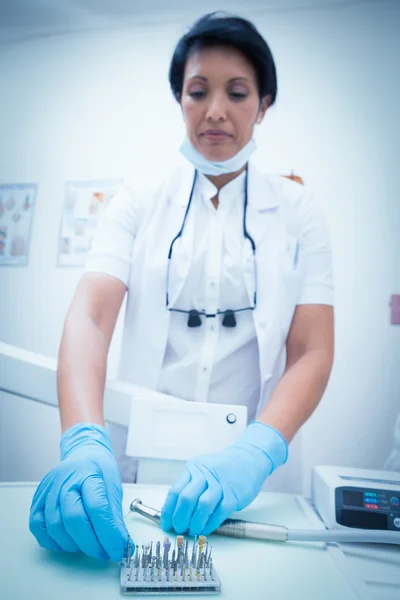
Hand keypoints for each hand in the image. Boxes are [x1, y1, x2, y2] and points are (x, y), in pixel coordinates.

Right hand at [29, 423, 130, 561]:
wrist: (83, 454)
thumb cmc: (99, 470)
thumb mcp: (113, 488)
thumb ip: (116, 518)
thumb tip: (122, 546)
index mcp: (88, 473)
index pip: (97, 507)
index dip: (108, 534)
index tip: (118, 550)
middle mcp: (64, 480)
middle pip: (73, 518)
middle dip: (91, 543)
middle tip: (105, 552)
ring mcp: (48, 490)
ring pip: (55, 527)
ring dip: (74, 544)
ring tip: (88, 544)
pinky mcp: (37, 500)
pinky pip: (39, 528)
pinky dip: (54, 541)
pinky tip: (69, 540)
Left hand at [160, 421, 287, 536]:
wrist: (248, 458)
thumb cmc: (222, 469)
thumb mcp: (203, 470)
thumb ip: (190, 486)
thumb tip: (174, 512)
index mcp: (194, 468)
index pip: (175, 491)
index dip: (168, 511)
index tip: (166, 523)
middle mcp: (205, 474)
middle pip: (186, 499)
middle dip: (179, 518)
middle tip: (178, 529)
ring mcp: (221, 484)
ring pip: (202, 506)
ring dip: (194, 523)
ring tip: (192, 531)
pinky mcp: (234, 494)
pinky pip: (219, 512)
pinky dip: (210, 524)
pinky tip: (205, 529)